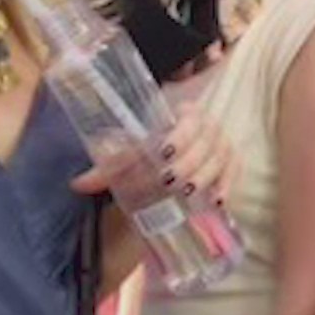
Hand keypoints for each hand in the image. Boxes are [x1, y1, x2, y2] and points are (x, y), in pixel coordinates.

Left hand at [70, 101, 237, 207]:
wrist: (181, 152)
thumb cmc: (155, 150)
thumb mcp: (134, 155)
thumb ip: (109, 168)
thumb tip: (78, 184)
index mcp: (185, 114)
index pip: (188, 120)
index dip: (179, 135)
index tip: (164, 151)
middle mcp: (208, 126)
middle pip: (205, 142)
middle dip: (187, 162)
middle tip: (168, 180)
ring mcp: (223, 145)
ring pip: (220, 157)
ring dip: (204, 175)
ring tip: (187, 191)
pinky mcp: (232, 164)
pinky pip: (235, 172)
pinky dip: (227, 185)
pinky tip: (216, 201)